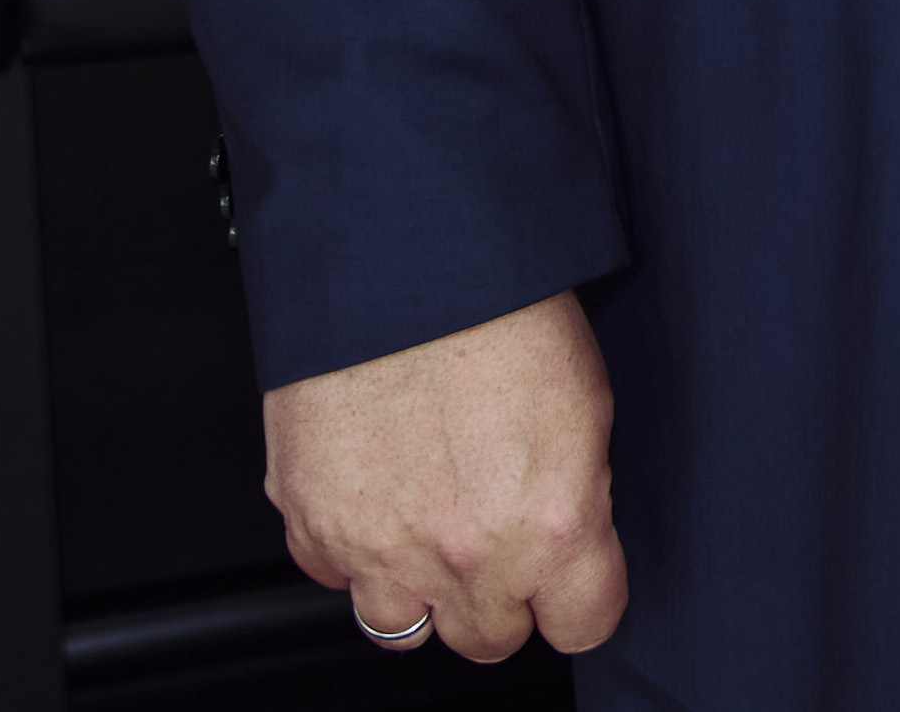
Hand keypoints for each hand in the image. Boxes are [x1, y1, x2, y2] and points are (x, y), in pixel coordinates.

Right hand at [262, 289, 628, 661]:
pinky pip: (333, 577)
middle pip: (490, 639)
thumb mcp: (585, 402)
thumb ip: (579, 495)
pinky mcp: (313, 524)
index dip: (580, 599)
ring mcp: (382, 549)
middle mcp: (467, 555)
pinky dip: (352, 550)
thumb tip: (572, 534)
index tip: (572, 581)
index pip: (584, 623)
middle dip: (499, 599)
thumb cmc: (499, 308)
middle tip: (497, 538)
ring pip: (403, 628)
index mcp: (552, 525)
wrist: (401, 261)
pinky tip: (376, 493)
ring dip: (420, 589)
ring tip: (429, 525)